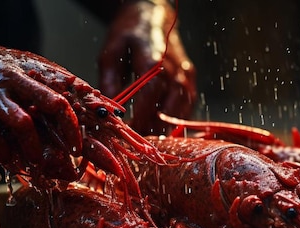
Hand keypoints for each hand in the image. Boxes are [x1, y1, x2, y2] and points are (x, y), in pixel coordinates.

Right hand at [0, 38, 82, 182]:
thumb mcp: (7, 71)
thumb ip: (33, 91)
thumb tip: (64, 116)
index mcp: (26, 70)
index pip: (68, 88)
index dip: (90, 107)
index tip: (106, 127)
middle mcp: (12, 79)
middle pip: (54, 104)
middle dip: (71, 133)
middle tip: (77, 156)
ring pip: (24, 123)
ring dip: (36, 150)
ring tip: (41, 167)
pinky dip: (4, 153)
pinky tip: (11, 165)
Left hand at [98, 0, 196, 134]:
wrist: (153, 14)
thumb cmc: (130, 32)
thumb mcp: (111, 51)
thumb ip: (108, 79)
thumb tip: (108, 109)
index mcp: (154, 60)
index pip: (150, 96)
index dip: (140, 117)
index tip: (129, 132)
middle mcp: (175, 70)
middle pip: (168, 109)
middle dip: (152, 129)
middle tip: (137, 142)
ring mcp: (186, 76)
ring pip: (180, 112)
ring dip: (164, 128)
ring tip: (148, 137)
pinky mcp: (191, 80)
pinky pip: (186, 108)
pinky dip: (175, 120)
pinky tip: (160, 126)